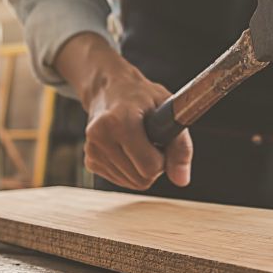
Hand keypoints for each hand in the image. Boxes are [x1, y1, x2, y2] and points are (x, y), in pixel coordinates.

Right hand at [83, 67, 193, 189]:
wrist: (109, 89)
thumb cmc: (141, 96)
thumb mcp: (168, 109)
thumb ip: (180, 145)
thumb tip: (181, 180)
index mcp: (119, 121)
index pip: (150, 166)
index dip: (163, 157)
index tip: (160, 139)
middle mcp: (100, 137)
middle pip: (142, 179)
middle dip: (153, 165)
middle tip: (151, 140)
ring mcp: (92, 150)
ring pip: (132, 183)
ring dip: (142, 168)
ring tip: (138, 142)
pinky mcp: (90, 161)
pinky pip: (122, 180)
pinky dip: (130, 170)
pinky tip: (127, 148)